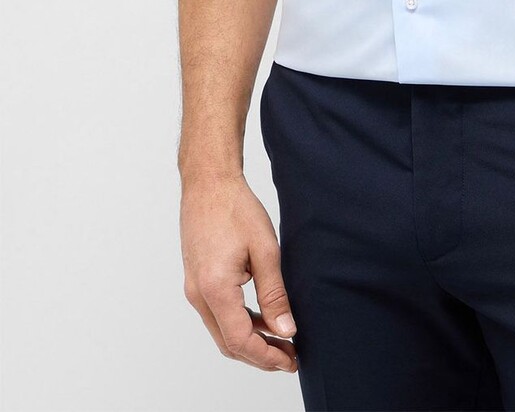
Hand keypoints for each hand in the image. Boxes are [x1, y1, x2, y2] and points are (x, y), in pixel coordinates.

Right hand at [180, 172, 297, 373]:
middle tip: (291, 357)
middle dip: (260, 355)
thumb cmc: (236, 208)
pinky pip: (218, 314)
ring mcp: (194, 289)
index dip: (266, 356)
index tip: (291, 360)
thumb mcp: (265, 250)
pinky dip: (239, 324)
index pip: (240, 340)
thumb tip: (286, 329)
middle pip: (228, 343)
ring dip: (250, 341)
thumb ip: (274, 294)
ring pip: (222, 331)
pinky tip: (262, 320)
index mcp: (215, 288)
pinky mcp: (197, 281)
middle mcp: (198, 295)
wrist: (208, 183)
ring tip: (281, 340)